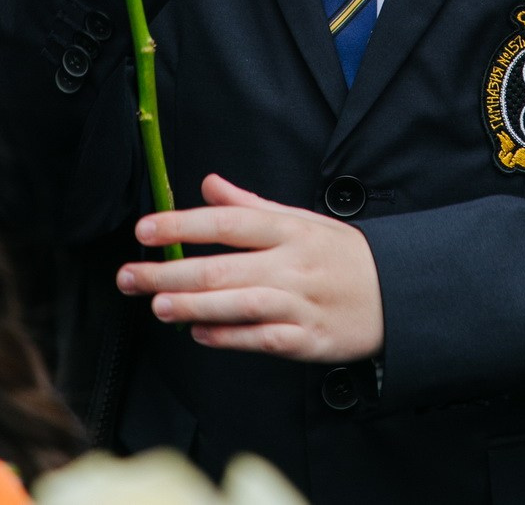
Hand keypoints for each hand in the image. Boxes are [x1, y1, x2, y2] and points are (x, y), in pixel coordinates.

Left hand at [117, 174, 384, 362]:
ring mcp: (299, 304)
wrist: (396, 294)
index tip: (144, 228)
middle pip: (221, 267)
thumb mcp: (301, 219)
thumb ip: (251, 205)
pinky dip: (228, 336)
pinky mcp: (306, 340)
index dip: (182, 224)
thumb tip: (209, 184)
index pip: (226, 222)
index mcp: (288, 229)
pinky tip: (198, 333)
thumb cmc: (341, 254)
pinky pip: (260, 339)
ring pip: (236, 304)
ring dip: (191, 305)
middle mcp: (291, 264)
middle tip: (129, 274)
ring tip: (155, 303)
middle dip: (168, 271)